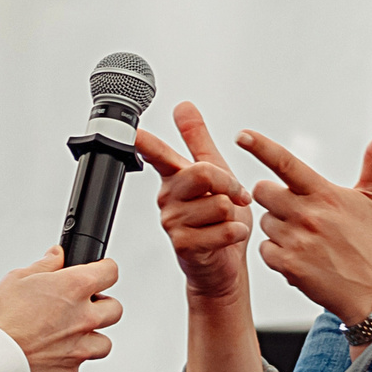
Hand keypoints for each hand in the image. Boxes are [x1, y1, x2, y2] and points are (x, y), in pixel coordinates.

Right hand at [0, 247, 121, 371]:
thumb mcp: (16, 279)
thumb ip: (44, 265)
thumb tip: (56, 255)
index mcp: (75, 288)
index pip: (110, 271)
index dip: (103, 270)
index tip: (97, 272)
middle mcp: (84, 317)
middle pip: (115, 309)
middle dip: (102, 306)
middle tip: (82, 306)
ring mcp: (80, 347)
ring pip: (104, 342)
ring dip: (92, 337)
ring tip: (71, 334)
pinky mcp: (69, 371)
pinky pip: (79, 365)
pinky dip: (70, 360)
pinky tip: (52, 355)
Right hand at [137, 103, 253, 303]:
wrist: (225, 264)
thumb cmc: (221, 219)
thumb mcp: (216, 172)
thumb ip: (199, 139)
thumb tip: (184, 107)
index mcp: (174, 176)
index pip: (155, 154)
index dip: (145, 143)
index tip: (134, 131)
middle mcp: (168, 197)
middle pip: (203, 173)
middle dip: (230, 184)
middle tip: (237, 196)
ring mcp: (172, 222)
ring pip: (218, 203)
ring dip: (234, 214)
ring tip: (226, 221)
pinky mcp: (182, 244)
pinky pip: (221, 229)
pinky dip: (235, 232)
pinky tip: (229, 236)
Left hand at [241, 128, 371, 326]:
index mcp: (325, 193)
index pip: (286, 163)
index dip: (261, 146)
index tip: (242, 135)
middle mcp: (307, 214)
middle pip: (262, 191)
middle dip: (273, 197)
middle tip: (296, 210)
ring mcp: (295, 241)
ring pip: (264, 221)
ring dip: (278, 227)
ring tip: (306, 239)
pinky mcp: (287, 265)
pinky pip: (264, 249)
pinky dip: (277, 253)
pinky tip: (300, 256)